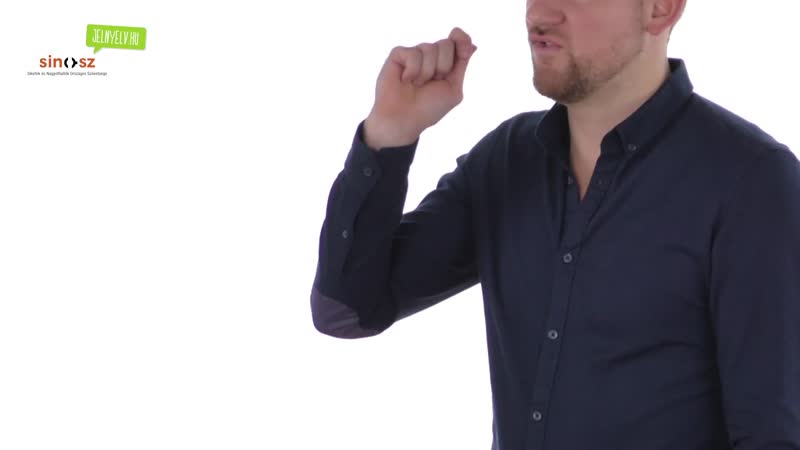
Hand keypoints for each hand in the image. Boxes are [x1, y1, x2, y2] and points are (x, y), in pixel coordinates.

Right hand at [364, 27, 477, 149]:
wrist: (403, 120)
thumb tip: (473, 45)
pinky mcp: (398, 55)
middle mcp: (430, 56)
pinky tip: (405, 80)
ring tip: (417, 85)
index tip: (465, 52)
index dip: (462, 39)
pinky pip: (413, 53)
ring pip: (429, 48)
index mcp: (445, 63)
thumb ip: (461, 65)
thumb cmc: (428, 109)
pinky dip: (413, 70)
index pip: (458, 40)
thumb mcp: (453, 89)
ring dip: (427, 73)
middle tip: (433, 82)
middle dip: (444, 66)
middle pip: (446, 44)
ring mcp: (414, 54)